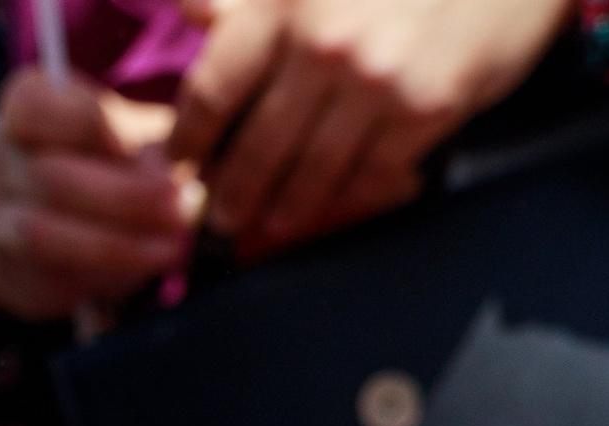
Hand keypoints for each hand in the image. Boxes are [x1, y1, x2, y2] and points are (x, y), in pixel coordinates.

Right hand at [0, 66, 202, 320]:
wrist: (53, 220)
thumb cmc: (102, 162)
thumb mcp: (129, 134)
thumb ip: (152, 144)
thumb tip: (180, 180)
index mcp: (26, 102)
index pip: (44, 107)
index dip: (95, 125)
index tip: (142, 146)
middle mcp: (2, 155)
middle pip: (53, 176)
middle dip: (125, 196)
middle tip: (181, 207)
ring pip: (46, 232)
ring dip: (115, 244)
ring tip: (171, 246)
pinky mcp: (8, 268)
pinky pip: (50, 274)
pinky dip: (102, 274)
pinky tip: (144, 267)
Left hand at [168, 0, 572, 256]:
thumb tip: (191, 14)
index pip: (211, 90)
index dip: (189, 141)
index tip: (182, 165)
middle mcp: (323, 43)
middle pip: (253, 149)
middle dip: (229, 194)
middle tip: (216, 217)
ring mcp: (376, 82)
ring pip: (309, 175)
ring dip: (280, 209)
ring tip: (264, 222)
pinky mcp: (427, 108)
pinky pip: (372, 176)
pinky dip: (346, 199)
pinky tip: (330, 211)